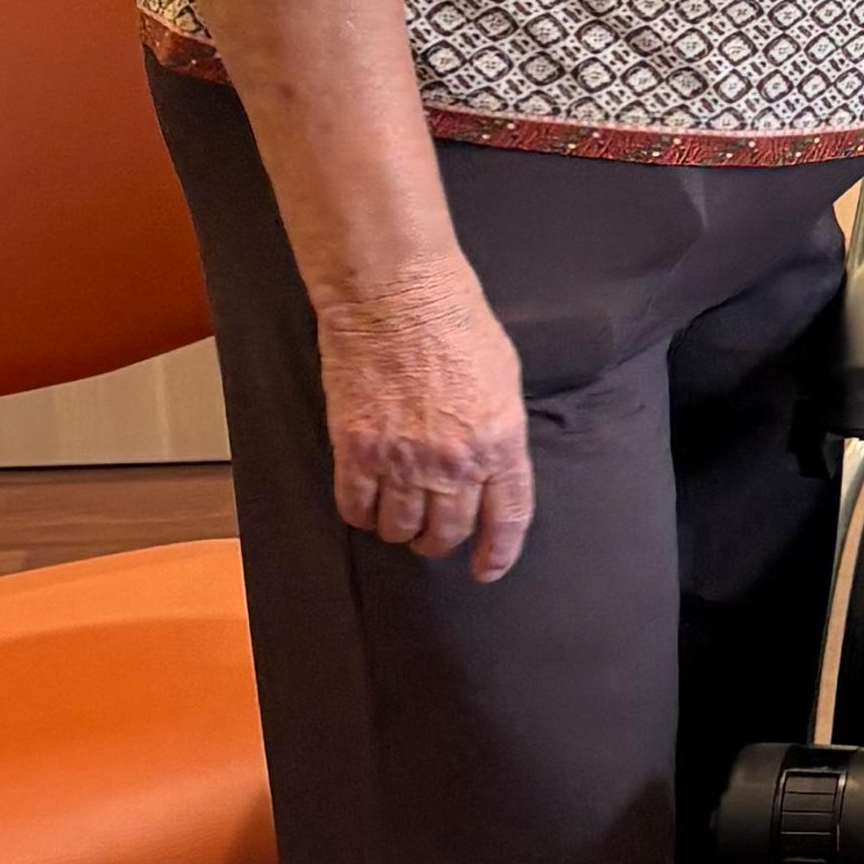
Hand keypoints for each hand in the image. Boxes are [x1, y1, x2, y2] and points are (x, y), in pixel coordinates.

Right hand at [312, 258, 533, 580]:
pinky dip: (360, 514)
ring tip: (398, 518)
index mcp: (500, 441)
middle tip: (433, 537)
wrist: (394, 294)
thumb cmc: (455, 321)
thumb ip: (497, 430)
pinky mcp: (356, 450)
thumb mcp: (502, 378)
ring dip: (400, 530)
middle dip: (441, 542)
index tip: (486, 568)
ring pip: (400, 527)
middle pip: (448, 530)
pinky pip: (356, 506)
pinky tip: (364, 504)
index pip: (507, 518)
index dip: (497, 553)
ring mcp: (403, 459)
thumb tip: (490, 464)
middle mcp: (454, 461)